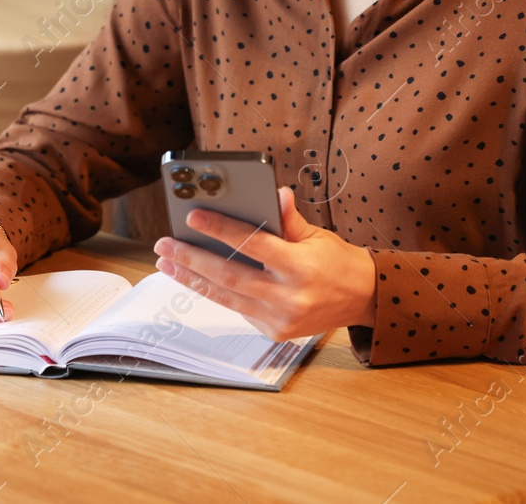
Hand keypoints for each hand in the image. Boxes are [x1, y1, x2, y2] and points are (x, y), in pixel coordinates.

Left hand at [153, 187, 376, 341]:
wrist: (361, 299)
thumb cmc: (336, 261)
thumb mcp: (315, 235)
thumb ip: (288, 218)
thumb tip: (273, 193)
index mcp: (300, 268)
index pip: (252, 245)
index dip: (221, 230)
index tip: (193, 217)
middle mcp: (289, 297)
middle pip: (229, 277)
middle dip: (192, 259)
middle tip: (165, 245)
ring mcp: (280, 319)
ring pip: (226, 297)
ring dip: (192, 279)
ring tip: (168, 262)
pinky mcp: (275, 332)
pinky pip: (239, 309)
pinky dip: (217, 293)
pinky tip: (196, 278)